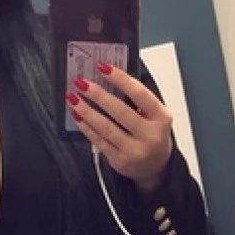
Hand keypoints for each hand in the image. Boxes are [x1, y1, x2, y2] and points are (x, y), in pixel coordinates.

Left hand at [67, 64, 171, 194]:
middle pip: (120, 111)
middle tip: (81, 82)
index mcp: (161, 118)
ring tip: (73, 98)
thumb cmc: (152, 134)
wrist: (155, 167)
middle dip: (98, 95)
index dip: (120, 79)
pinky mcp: (120, 161)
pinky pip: (99, 141)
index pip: (139, 94)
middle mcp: (150, 135)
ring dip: (86, 111)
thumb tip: (109, 76)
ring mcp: (134, 150)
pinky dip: (86, 127)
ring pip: (106, 128)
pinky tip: (77, 116)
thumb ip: (137, 98)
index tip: (103, 67)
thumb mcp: (154, 115)